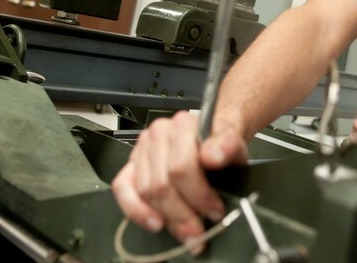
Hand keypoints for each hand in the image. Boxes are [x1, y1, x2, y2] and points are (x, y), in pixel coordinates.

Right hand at [111, 110, 247, 250]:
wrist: (212, 140)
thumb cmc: (220, 145)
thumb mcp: (233, 144)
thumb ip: (227, 147)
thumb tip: (212, 156)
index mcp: (183, 125)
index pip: (182, 165)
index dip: (199, 194)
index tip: (215, 210)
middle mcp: (159, 134)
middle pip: (162, 183)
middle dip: (183, 214)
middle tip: (199, 231)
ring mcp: (142, 149)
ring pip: (146, 191)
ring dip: (167, 217)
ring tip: (187, 232)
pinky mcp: (131, 164)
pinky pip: (123, 189)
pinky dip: (137, 211)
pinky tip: (156, 223)